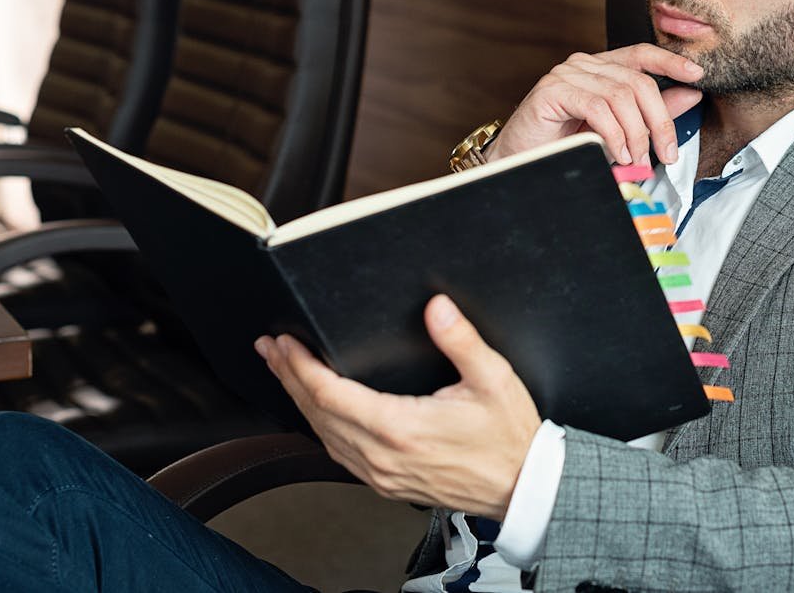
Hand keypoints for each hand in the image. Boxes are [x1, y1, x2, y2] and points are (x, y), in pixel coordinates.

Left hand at [255, 294, 541, 519]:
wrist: (522, 487)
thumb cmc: (509, 438)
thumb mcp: (493, 379)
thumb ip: (461, 340)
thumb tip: (437, 307)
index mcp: (401, 428)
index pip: (330, 394)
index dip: (301, 365)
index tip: (285, 342)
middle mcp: (383, 456)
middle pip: (317, 413)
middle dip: (289, 377)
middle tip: (271, 348)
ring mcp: (382, 474)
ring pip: (323, 436)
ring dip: (299, 401)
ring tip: (285, 372)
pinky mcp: (387, 483)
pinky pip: (339, 454)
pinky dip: (320, 427)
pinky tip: (317, 411)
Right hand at [489, 43, 703, 165]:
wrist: (522, 162)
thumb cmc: (567, 146)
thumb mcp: (619, 129)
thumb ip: (652, 111)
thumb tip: (690, 94)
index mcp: (600, 68)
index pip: (641, 53)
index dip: (671, 61)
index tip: (697, 74)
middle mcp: (583, 64)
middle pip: (637, 81)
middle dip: (659, 120)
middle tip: (666, 153)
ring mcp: (566, 74)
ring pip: (620, 96)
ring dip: (636, 133)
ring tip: (636, 159)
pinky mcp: (551, 91)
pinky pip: (597, 107)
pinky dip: (614, 134)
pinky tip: (616, 153)